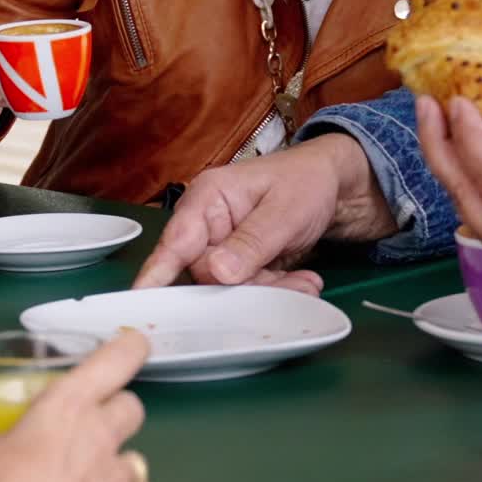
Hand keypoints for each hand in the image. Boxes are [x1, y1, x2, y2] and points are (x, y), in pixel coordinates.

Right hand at [134, 134, 396, 291]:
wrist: (338, 183)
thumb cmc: (307, 181)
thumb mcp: (284, 210)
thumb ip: (251, 242)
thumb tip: (216, 273)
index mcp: (208, 198)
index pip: (176, 241)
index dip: (157, 273)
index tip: (142, 300)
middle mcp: (208, 223)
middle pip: (207, 274)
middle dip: (248, 286)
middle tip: (293, 286)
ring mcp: (224, 244)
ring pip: (231, 286)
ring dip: (270, 289)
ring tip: (307, 282)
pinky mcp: (242, 262)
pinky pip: (249, 287)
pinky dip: (277, 288)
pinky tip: (304, 280)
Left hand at [416, 69, 481, 309]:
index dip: (470, 134)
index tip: (457, 99)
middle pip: (462, 193)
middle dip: (438, 144)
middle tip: (425, 102)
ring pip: (463, 204)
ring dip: (447, 158)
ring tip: (436, 117)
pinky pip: (475, 212)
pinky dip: (465, 177)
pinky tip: (461, 147)